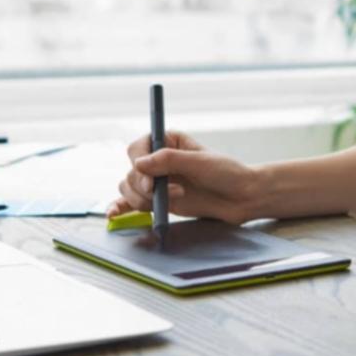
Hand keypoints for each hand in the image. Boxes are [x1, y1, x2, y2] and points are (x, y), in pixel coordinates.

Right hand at [108, 129, 262, 225]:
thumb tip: (139, 164)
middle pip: (131, 172)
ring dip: (143, 200)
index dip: (139, 164)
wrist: (241, 197)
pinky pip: (132, 203)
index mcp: (168, 141)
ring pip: (130, 189)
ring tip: (172, 201)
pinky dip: (121, 208)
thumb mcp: (201, 162)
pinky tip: (113, 214)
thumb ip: (170, 161)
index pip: (138, 148)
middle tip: (165, 194)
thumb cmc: (227, 173)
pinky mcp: (158, 200)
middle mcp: (158, 160)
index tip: (152, 182)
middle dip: (144, 187)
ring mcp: (157, 181)